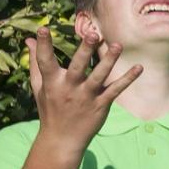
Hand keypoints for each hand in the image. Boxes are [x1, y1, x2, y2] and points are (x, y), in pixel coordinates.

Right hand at [27, 29, 140, 150]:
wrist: (61, 140)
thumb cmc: (50, 108)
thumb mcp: (40, 86)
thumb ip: (36, 62)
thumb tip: (30, 38)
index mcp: (52, 83)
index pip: (45, 61)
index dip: (44, 45)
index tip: (44, 28)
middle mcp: (69, 88)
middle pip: (77, 67)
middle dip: (85, 51)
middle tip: (93, 34)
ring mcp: (86, 97)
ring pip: (99, 76)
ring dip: (109, 61)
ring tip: (118, 45)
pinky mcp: (101, 105)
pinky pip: (115, 90)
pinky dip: (128, 79)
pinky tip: (139, 67)